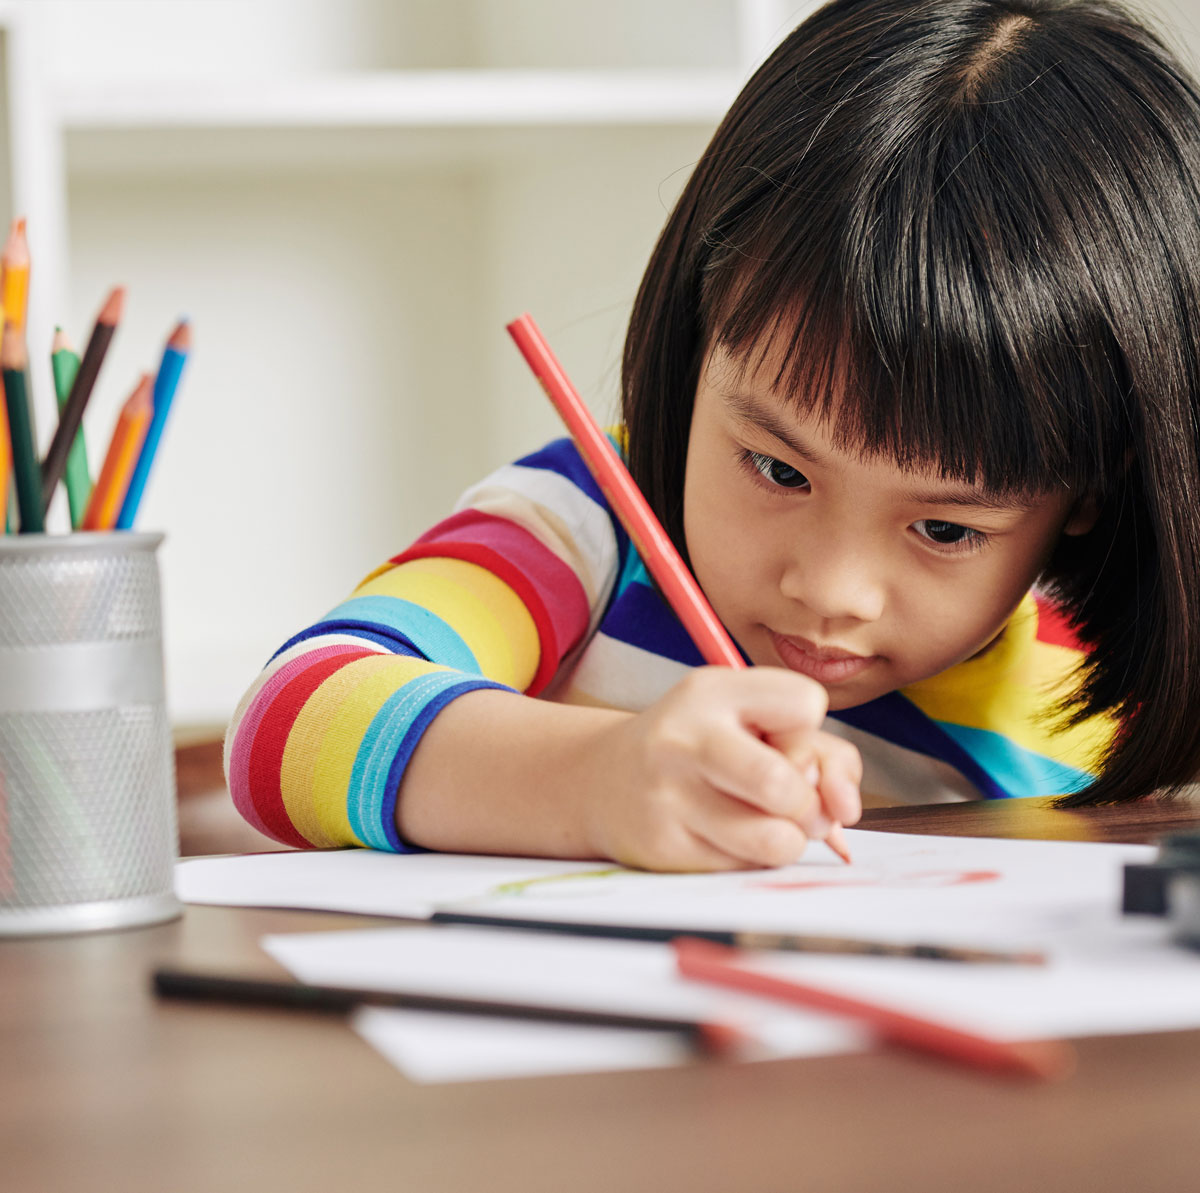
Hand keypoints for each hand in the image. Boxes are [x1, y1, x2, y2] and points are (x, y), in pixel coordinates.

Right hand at [579, 666, 862, 871]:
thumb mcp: (749, 720)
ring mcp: (669, 796)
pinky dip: (750, 858)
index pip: (807, 705)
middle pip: (787, 786)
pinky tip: (722, 836)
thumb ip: (820, 752)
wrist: (601, 780)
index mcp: (712, 691)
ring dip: (787, 840)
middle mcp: (685, 738)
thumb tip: (843, 810)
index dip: (808, 731)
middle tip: (788, 801)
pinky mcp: (664, 846)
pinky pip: (744, 867)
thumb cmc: (701, 746)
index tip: (778, 738)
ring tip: (764, 824)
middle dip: (807, 804)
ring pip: (776, 840)